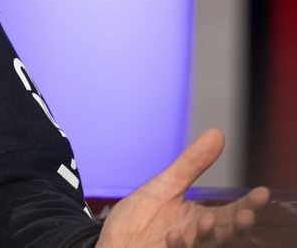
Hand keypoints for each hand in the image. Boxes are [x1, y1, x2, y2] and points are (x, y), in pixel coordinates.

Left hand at [96, 129, 268, 246]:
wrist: (109, 241)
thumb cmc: (139, 218)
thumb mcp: (164, 186)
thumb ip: (191, 165)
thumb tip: (217, 133)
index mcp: (201, 221)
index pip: (232, 214)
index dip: (248, 205)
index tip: (261, 193)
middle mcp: (197, 239)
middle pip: (226, 234)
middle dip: (238, 225)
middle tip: (247, 214)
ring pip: (206, 246)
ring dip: (209, 236)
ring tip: (206, 220)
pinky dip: (178, 245)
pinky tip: (174, 234)